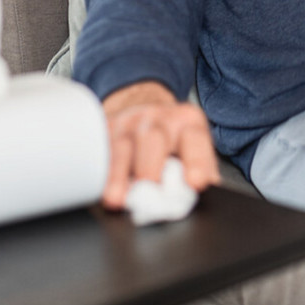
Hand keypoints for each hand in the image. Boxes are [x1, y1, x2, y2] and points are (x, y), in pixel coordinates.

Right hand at [100, 81, 220, 209]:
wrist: (140, 105)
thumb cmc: (171, 138)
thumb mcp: (192, 146)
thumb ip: (202, 171)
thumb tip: (204, 198)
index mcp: (188, 121)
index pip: (194, 139)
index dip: (196, 161)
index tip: (195, 183)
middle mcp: (158, 118)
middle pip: (153, 138)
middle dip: (151, 168)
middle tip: (152, 193)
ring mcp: (128, 122)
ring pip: (123, 145)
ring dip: (120, 175)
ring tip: (119, 199)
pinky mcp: (105, 129)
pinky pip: (101, 152)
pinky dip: (101, 174)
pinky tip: (102, 191)